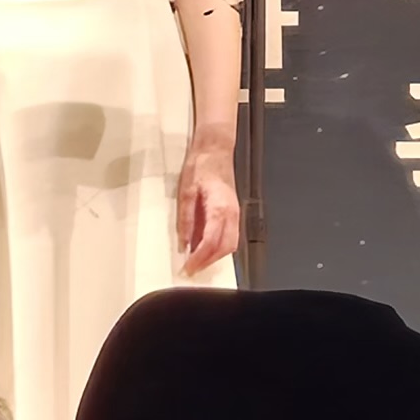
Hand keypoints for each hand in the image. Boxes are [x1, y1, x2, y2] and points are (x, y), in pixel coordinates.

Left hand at [175, 136, 240, 276]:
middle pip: (225, 248)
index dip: (199, 259)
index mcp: (220, 209)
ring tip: (197, 263)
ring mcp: (235, 213)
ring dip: (215, 257)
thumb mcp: (186, 192)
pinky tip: (206, 248)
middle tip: (191, 270)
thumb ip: (186, 219)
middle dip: (209, 263)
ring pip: (231, 244)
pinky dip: (219, 247)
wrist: (215, 149)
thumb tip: (184, 242)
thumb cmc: (202, 165)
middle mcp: (232, 214)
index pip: (211, 242)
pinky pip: (231, 236)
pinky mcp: (233, 211)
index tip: (188, 268)